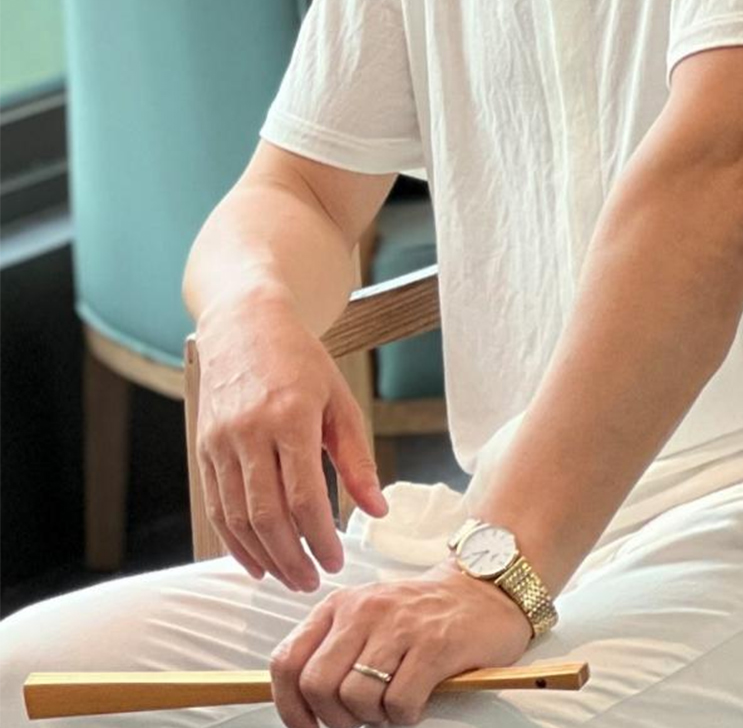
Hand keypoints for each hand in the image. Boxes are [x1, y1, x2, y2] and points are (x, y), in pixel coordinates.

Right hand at [194, 286, 387, 590]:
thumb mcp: (339, 399)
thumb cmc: (297, 359)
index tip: (336, 559)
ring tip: (288, 576)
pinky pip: (216, 507)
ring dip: (264, 556)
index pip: (304, 496)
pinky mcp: (204, 448)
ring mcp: (222, 441)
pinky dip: (234, 541)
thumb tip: (376, 508)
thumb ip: (357, 458)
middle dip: (292, 558)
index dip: (321, 537)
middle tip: (312, 581)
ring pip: (238, 517)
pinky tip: (255, 559)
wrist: (243, 323)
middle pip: (267, 515)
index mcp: (290, 416)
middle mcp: (250, 431)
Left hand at [270, 563, 532, 727]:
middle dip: (335, 719)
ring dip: (374, 718)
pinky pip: (399, 704)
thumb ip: (333, 653)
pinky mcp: (433, 644)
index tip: (306, 726)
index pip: (288, 661)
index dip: (290, 707)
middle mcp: (363, 611)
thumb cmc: (422, 614)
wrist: (483, 589)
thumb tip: (301, 705)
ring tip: (394, 702)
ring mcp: (398, 626)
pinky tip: (418, 699)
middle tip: (359, 719)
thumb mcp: (367, 621)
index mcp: (339, 607)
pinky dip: (405, 716)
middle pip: (317, 685)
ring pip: (355, 698)